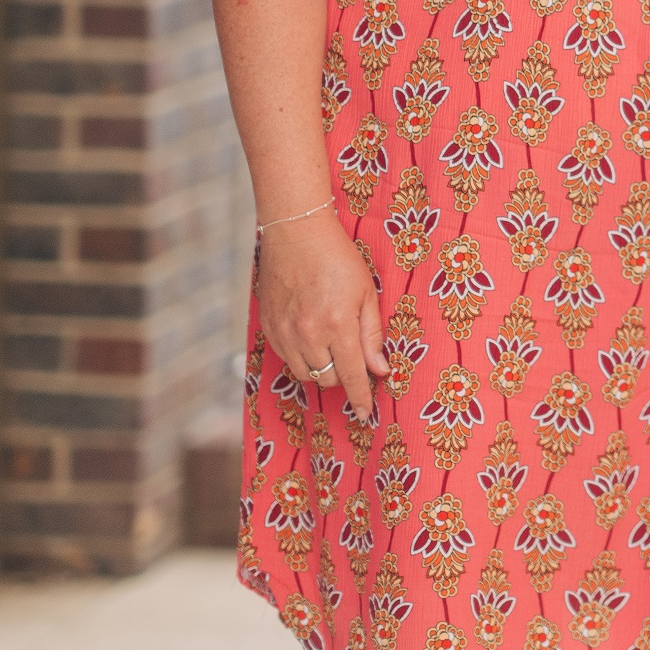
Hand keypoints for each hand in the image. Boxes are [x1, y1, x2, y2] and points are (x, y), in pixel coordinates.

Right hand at [254, 213, 387, 418]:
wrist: (296, 234)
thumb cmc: (338, 259)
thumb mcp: (366, 293)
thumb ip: (372, 335)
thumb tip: (380, 370)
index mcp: (338, 325)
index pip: (352, 375)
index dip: (360, 398)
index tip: (366, 415)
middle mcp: (308, 334)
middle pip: (328, 379)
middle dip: (345, 376)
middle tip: (354, 359)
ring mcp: (285, 333)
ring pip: (306, 374)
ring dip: (323, 369)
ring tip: (333, 346)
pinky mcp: (269, 328)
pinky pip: (288, 359)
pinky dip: (303, 358)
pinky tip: (312, 338)